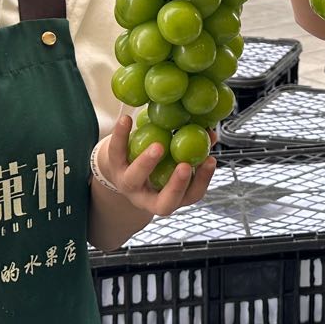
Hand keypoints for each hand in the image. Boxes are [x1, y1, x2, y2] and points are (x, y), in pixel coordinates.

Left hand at [93, 115, 217, 215]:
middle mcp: (148, 198)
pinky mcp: (113, 167)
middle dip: (176, 186)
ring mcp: (128, 185)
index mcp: (168, 196)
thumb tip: (211, 134)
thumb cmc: (156, 163)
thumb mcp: (174, 158)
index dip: (201, 181)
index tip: (210, 160)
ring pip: (134, 180)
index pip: (189, 197)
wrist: (121, 163)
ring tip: (159, 145)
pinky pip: (115, 153)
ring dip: (147, 163)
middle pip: (163, 203)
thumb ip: (193, 149)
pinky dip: (120, 135)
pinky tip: (127, 120)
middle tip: (185, 165)